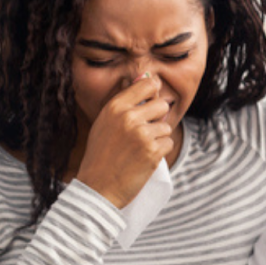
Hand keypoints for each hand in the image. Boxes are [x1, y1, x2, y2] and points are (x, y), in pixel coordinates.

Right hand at [75, 74, 175, 207]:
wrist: (97, 187)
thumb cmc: (101, 154)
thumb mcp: (105, 123)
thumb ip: (126, 102)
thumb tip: (147, 77)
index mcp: (115, 107)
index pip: (147, 84)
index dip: (153, 93)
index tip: (149, 103)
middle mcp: (128, 117)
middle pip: (162, 105)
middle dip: (157, 119)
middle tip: (142, 133)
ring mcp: (142, 135)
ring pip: (166, 126)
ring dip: (158, 138)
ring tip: (139, 149)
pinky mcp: (153, 152)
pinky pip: (168, 143)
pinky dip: (160, 152)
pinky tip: (143, 158)